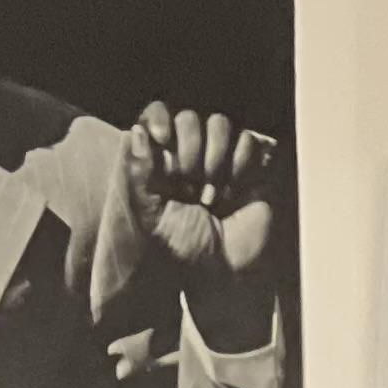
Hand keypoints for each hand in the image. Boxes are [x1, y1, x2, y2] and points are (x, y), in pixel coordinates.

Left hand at [118, 102, 278, 353]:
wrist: (218, 270)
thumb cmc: (179, 249)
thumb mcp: (148, 216)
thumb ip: (138, 174)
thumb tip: (138, 131)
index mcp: (159, 162)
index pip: (157, 117)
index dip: (159, 118)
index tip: (162, 138)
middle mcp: (189, 155)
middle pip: (190, 118)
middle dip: (189, 148)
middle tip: (188, 185)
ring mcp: (220, 159)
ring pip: (220, 124)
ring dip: (214, 158)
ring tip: (209, 196)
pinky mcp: (248, 167)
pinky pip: (247, 141)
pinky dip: (239, 163)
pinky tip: (233, 193)